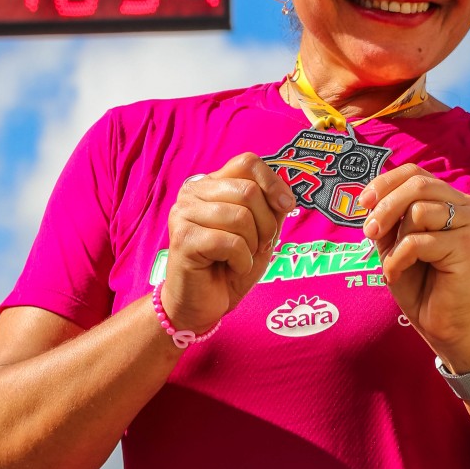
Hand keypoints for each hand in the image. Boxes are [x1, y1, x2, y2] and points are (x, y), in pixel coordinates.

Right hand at [162, 154, 295, 334]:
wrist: (202, 305)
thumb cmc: (230, 267)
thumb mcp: (261, 232)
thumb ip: (271, 207)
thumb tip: (285, 194)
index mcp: (211, 184)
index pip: (247, 163)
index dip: (273, 183)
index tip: (286, 206)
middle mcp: (193, 192)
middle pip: (248, 190)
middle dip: (266, 224)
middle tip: (259, 246)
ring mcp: (183, 213)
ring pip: (240, 216)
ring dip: (252, 245)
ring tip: (241, 258)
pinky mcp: (183, 239)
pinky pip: (229, 242)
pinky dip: (241, 260)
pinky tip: (231, 267)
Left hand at [359, 164, 469, 369]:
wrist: (443, 325)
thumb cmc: (420, 284)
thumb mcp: (394, 242)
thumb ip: (387, 216)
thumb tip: (370, 195)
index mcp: (449, 199)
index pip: (415, 172)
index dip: (385, 182)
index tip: (363, 202)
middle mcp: (465, 205)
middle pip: (417, 184)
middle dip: (385, 206)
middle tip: (369, 232)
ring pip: (419, 210)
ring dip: (396, 239)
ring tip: (397, 261)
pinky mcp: (468, 245)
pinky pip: (419, 241)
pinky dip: (400, 259)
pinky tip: (401, 274)